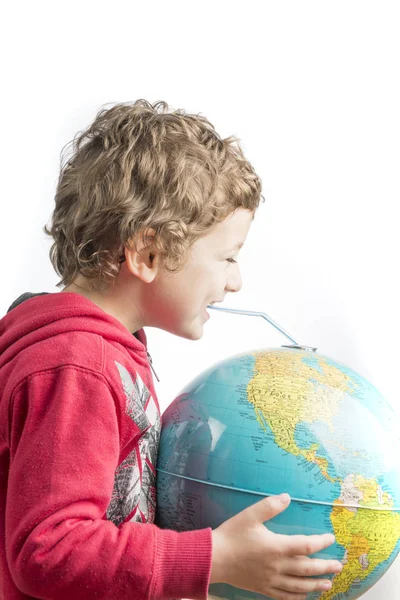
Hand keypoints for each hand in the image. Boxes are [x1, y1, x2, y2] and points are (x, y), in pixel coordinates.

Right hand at [210, 493, 342, 599]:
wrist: (214, 558)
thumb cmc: (232, 535)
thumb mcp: (250, 515)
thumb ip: (270, 506)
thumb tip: (287, 497)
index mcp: (276, 547)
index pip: (306, 545)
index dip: (320, 542)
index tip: (330, 538)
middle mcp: (277, 566)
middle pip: (307, 569)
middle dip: (325, 567)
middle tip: (339, 565)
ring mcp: (270, 580)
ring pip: (299, 586)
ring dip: (315, 585)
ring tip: (328, 584)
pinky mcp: (262, 588)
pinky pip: (284, 596)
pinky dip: (297, 597)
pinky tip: (303, 596)